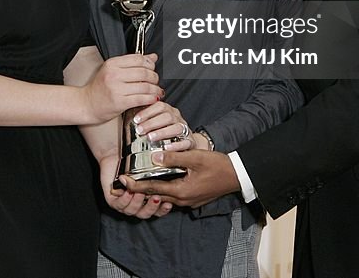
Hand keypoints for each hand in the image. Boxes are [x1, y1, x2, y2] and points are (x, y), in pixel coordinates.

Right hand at [80, 53, 160, 123]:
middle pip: (144, 72)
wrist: (87, 104)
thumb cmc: (100, 88)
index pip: (138, 59)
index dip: (150, 63)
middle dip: (154, 77)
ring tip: (157, 91)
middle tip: (155, 81)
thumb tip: (152, 57)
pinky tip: (153, 98)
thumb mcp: (114, 70)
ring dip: (155, 89)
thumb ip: (133, 63)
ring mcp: (116, 89)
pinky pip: (142, 99)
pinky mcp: (120, 102)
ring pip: (145, 86)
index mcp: (112, 64)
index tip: (152, 68)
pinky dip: (151, 98)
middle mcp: (114, 75)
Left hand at [98, 156, 171, 219]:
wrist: (114, 154)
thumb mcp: (149, 169)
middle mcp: (135, 204)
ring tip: (141, 192)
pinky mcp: (112, 200)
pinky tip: (129, 192)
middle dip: (151, 207)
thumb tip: (171, 180)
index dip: (163, 210)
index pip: (157, 211)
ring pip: (132, 211)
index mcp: (146, 200)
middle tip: (156, 197)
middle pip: (145, 213)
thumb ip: (160, 177)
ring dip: (138, 202)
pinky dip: (125, 200)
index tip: (168, 203)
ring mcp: (124, 204)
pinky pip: (119, 205)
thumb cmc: (133, 161)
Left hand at [125, 149, 239, 208]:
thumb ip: (174, 158)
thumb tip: (154, 157)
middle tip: (125, 180)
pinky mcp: (193, 199)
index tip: (121, 180)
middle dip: (140, 188)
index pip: (152, 188)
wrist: (237, 175)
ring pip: (164, 196)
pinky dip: (163, 189)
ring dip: (151, 189)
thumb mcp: (195, 158)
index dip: (135, 184)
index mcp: (181, 191)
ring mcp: (188, 201)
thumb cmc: (217, 165)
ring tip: (138, 179)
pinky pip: (173, 196)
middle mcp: (182, 200)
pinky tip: (160, 180)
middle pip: (155, 194)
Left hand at [130, 100, 193, 149]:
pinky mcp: (190, 142)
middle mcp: (178, 118)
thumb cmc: (164, 132)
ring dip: (162, 132)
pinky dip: (176, 145)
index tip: (136, 119)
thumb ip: (145, 119)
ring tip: (150, 137)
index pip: (159, 106)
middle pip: (167, 116)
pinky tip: (166, 148)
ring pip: (176, 127)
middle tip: (140, 130)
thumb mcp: (155, 123)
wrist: (184, 143)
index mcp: (169, 111)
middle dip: (152, 123)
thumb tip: (127, 115)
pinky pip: (185, 142)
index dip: (147, 111)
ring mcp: (185, 130)